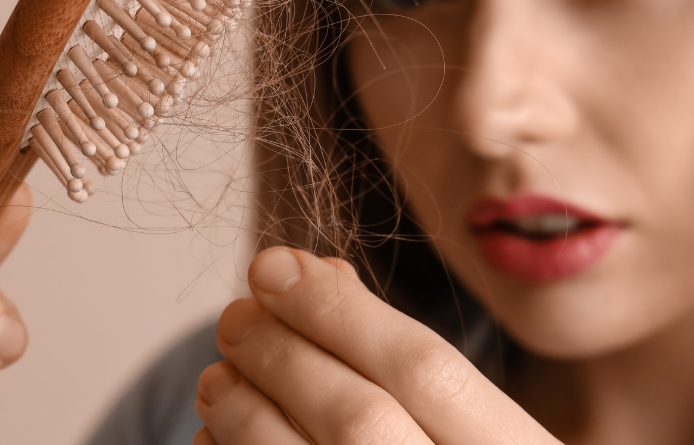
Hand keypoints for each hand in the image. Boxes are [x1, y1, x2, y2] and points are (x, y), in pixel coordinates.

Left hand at [196, 247, 561, 444]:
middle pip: (360, 420)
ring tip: (217, 379)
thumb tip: (311, 272)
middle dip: (284, 357)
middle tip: (234, 319)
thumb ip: (403, 356)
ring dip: (247, 416)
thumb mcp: (476, 421)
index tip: (271, 266)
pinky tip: (218, 439)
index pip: (424, 367)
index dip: (338, 310)